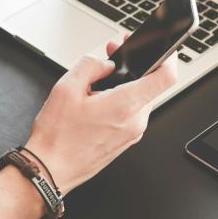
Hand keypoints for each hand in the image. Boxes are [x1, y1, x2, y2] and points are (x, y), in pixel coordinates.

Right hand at [25, 40, 178, 193]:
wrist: (50, 170)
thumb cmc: (56, 137)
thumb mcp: (66, 88)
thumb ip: (90, 65)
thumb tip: (105, 63)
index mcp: (124, 106)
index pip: (165, 77)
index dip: (167, 57)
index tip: (161, 48)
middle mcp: (134, 122)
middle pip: (150, 86)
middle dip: (133, 67)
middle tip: (112, 57)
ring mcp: (132, 134)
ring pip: (140, 99)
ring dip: (125, 85)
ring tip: (97, 84)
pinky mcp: (125, 141)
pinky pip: (131, 114)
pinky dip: (120, 102)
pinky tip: (97, 101)